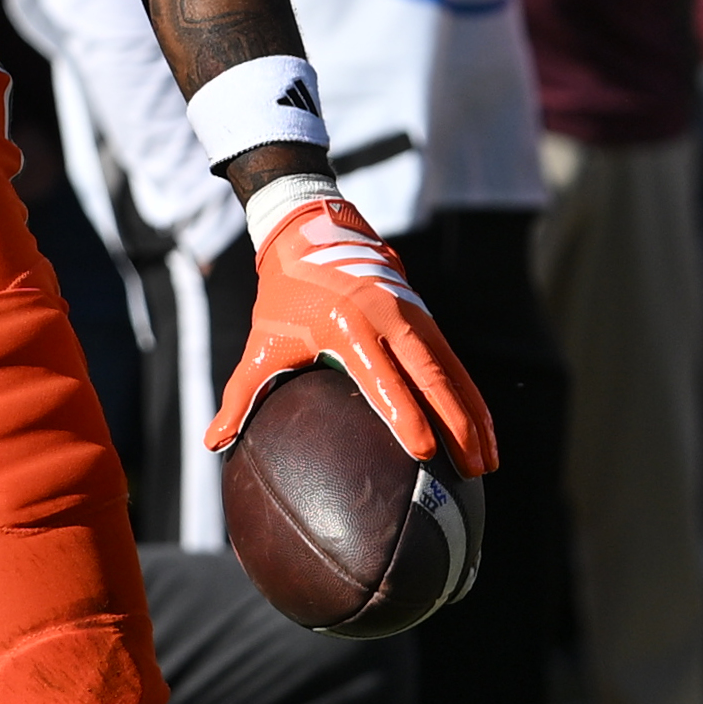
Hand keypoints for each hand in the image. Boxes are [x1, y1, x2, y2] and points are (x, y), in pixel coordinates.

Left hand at [208, 193, 496, 474]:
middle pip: (431, 376)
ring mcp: (411, 313)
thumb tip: (214, 443)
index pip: (381, 378)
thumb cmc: (283, 296)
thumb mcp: (261, 342)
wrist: (313, 232)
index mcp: (346, 326)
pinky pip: (455, 360)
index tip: (423, 452)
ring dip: (474, 415)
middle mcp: (386, 317)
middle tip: (472, 471)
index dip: (404, 415)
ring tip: (488, 462)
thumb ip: (240, 394)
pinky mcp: (424, 314)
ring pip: (452, 370)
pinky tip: (483, 429)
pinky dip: (471, 394)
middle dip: (456, 424)